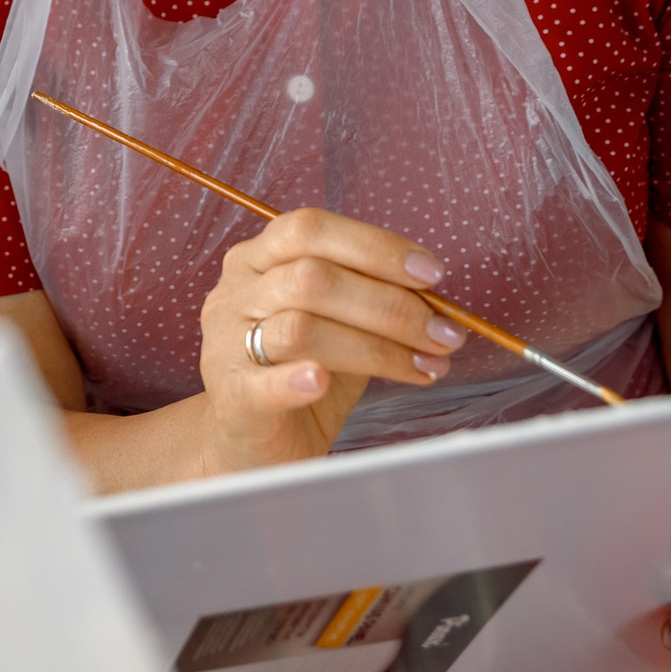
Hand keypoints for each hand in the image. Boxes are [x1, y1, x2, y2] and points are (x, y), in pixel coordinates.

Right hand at [195, 208, 463, 471]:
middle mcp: (236, 292)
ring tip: (425, 365)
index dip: (374, 246)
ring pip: (300, 328)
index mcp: (258, 259)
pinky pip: (262, 382)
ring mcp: (226, 343)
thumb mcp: (335, 325)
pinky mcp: (231, 396)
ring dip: (376, 346)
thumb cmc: (300, 373)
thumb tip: (437, 304)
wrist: (250, 442)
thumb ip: (367, 303)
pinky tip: (323, 382)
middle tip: (443, 334)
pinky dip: (296, 380)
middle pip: (312, 278)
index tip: (432, 275)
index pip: (311, 229)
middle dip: (390, 304)